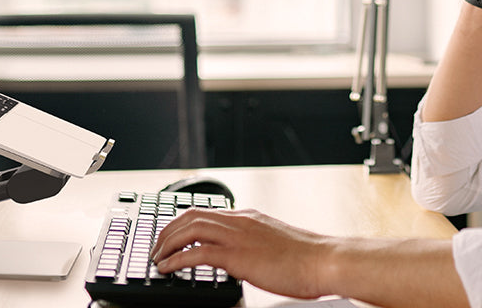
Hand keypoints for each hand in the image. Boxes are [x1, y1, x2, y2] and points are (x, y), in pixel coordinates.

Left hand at [152, 208, 331, 298]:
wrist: (325, 260)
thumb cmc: (306, 258)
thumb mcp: (274, 243)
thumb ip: (254, 244)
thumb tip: (240, 256)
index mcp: (247, 217)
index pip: (204, 211)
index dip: (181, 222)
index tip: (169, 236)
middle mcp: (240, 221)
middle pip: (190, 216)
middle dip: (167, 231)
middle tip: (156, 248)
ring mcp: (238, 236)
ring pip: (189, 229)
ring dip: (166, 243)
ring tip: (157, 258)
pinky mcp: (239, 256)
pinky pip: (197, 253)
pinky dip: (177, 259)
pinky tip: (167, 269)